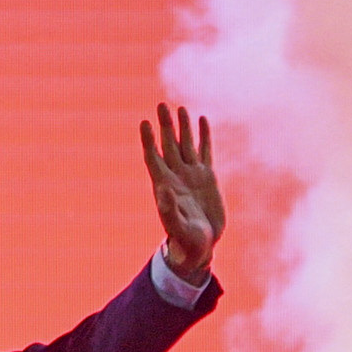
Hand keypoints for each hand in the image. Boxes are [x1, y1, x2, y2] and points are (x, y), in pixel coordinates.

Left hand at [141, 102, 222, 282]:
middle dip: (165, 126)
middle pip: (168, 145)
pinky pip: (205, 152)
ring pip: (186, 145)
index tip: (145, 122)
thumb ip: (170, 210)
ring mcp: (191, 175)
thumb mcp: (177, 227)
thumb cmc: (185, 241)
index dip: (149, 140)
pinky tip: (202, 120)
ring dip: (183, 127)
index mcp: (165, 185)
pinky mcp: (207, 177)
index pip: (154, 157)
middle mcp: (176, 176)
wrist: (200, 246)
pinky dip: (204, 137)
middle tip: (161, 105)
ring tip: (180, 108)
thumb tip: (163, 190)